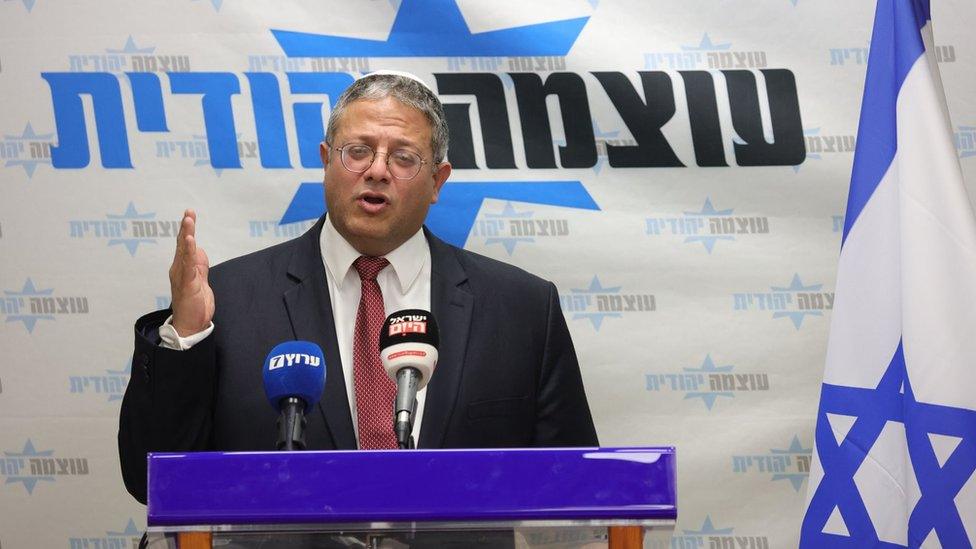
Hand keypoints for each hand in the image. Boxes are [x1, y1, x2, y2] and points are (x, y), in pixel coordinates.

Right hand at [168, 209, 214, 336]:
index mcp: (182, 268)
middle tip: (189, 212)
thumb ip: (200, 266)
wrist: (190, 325)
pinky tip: (190, 241)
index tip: (190, 215)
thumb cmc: (194, 304)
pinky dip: (189, 252)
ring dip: (186, 235)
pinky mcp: (187, 283)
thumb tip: (200, 251)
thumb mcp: (201, 281)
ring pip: (184, 251)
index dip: (187, 230)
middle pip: (182, 245)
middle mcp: (179, 269)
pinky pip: (188, 264)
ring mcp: (182, 276)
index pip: (185, 246)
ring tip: (188, 220)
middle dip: (186, 228)